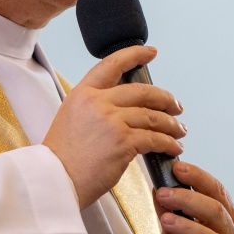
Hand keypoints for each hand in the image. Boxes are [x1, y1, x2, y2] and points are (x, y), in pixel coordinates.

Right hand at [43, 46, 185, 207]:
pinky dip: (168, 143)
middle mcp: (97, 102)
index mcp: (82, 93)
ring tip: (179, 131)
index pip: (112, 64)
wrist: (55, 181)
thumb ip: (94, 109)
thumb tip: (123, 110)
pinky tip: (173, 148)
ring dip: (171, 124)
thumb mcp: (71, 119)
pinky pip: (155, 138)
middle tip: (175, 106)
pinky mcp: (123, 141)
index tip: (150, 53)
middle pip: (142, 91)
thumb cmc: (62, 159)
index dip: (135, 55)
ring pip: (153, 116)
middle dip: (165, 99)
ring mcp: (111, 120)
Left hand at [154, 161, 233, 233]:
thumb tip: (157, 186)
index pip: (218, 192)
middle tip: (164, 193)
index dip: (199, 178)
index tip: (178, 168)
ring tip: (165, 219)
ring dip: (188, 227)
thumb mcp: (184, 230)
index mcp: (228, 219)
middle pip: (217, 212)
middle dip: (189, 199)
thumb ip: (172, 210)